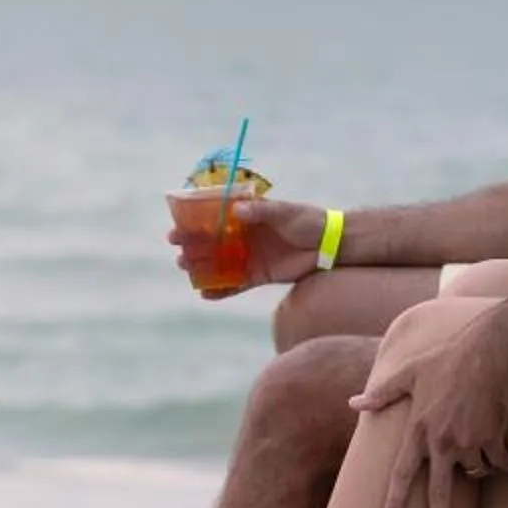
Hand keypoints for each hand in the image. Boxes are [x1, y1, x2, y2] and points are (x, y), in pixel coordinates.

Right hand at [167, 198, 328, 292]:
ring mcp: (250, 255)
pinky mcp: (259, 274)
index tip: (179, 221)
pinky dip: (222, 290)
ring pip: (220, 262)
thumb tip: (237, 212)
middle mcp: (245, 235)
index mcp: (248, 214)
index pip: (216, 214)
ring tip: (185, 268)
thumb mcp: (285, 211)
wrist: (331, 246)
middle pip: (213, 239)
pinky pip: (236, 284)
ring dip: (202, 265)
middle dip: (193, 243)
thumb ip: (261, 212)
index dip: (197, 218)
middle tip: (177, 247)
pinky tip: (205, 295)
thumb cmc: (308, 221)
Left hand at [351, 309, 507, 507]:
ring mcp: (470, 442)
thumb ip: (381, 393)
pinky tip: (503, 453)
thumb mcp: (409, 374)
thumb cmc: (446, 360)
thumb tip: (353, 403)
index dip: (395, 501)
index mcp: (418, 430)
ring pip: (473, 474)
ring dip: (475, 471)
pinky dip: (501, 462)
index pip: (402, 474)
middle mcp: (442, 441)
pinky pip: (499, 464)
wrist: (490, 352)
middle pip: (439, 493)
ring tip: (478, 454)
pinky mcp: (495, 439)